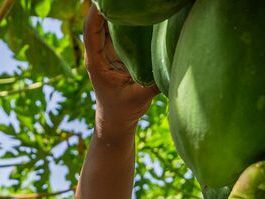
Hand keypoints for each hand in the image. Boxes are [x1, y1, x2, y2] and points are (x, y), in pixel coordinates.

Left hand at [83, 5, 157, 137]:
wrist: (116, 120)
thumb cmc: (123, 110)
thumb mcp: (140, 97)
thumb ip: (155, 80)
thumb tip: (173, 60)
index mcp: (96, 61)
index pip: (91, 30)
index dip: (97, 11)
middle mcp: (98, 51)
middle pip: (98, 19)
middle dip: (108, 3)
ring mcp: (106, 48)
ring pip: (108, 20)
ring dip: (117, 7)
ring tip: (131, 0)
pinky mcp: (116, 48)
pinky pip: (118, 26)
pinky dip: (126, 15)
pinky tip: (138, 7)